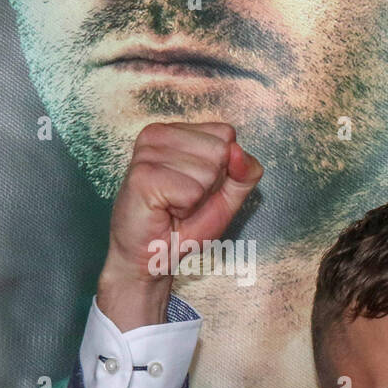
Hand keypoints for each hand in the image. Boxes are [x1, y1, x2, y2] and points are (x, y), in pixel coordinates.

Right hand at [98, 122, 262, 330]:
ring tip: (173, 204)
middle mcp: (158, 133)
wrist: (152, 255)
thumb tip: (238, 151)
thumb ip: (244, 173)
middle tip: (185, 198)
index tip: (199, 186)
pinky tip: (165, 209)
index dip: (224, 169)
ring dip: (196, 198)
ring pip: (208, 171)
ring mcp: (148, 152)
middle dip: (211, 184)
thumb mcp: (228, 196)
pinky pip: (192, 190)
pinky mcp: (142, 175)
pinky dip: (185, 208)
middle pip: (221, 150)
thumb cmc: (185, 224)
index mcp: (177, 132)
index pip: (226, 134)